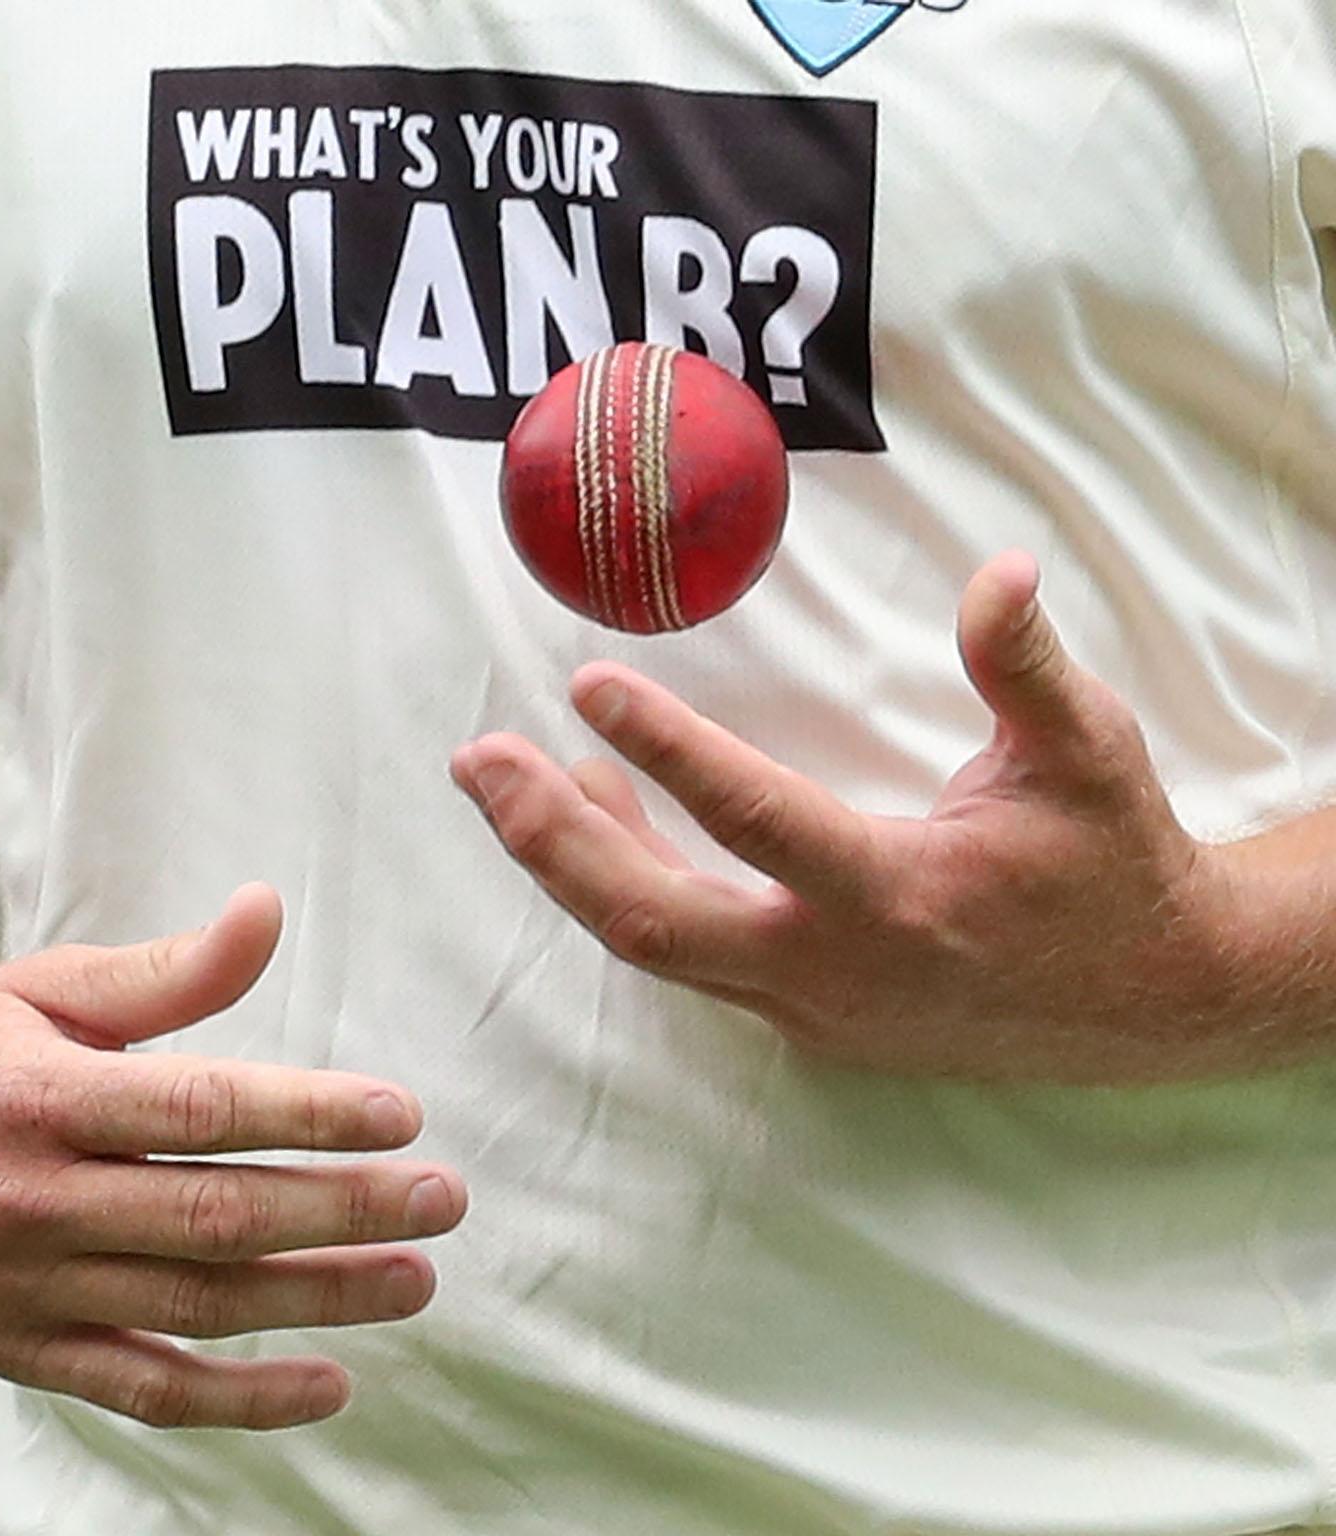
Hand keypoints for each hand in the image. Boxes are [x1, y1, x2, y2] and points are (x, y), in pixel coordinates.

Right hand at [0, 885, 466, 1429]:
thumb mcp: (37, 988)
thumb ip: (165, 970)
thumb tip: (269, 911)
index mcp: (37, 1093)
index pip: (200, 1111)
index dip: (309, 1115)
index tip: (401, 1116)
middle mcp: (27, 1200)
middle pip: (214, 1217)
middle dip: (343, 1212)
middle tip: (442, 1202)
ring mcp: (19, 1289)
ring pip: (193, 1310)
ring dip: (317, 1302)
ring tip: (413, 1282)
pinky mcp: (13, 1349)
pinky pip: (141, 1388)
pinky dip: (237, 1400)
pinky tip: (324, 1384)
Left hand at [452, 551, 1243, 1084]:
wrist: (1152, 1003)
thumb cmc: (1113, 863)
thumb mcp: (1089, 753)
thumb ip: (1026, 667)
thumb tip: (997, 571)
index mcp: (898, 894)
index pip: (755, 819)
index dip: (666, 752)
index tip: (587, 685)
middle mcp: (833, 967)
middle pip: (650, 917)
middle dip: (550, 841)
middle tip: (481, 762)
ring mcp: (809, 1006)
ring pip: (654, 943)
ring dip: (571, 862)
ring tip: (506, 780)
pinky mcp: (803, 1020)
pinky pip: (690, 955)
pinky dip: (631, 886)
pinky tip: (598, 815)